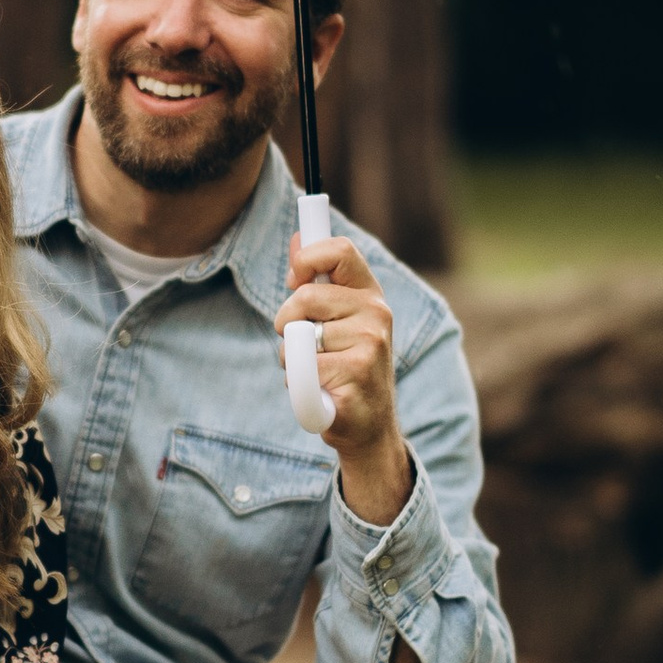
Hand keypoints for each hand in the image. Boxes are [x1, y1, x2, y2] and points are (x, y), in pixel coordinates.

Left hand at [280, 228, 414, 529]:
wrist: (369, 426)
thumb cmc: (346, 366)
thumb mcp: (338, 318)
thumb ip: (317, 279)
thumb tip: (297, 236)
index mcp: (370, 295)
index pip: (340, 251)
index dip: (307, 257)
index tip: (294, 277)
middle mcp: (376, 315)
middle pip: (304, 297)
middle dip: (286, 320)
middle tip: (300, 340)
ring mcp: (369, 345)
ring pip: (296, 337)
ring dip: (292, 358)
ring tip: (317, 371)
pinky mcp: (355, 375)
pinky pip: (301, 368)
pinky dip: (298, 383)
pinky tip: (320, 391)